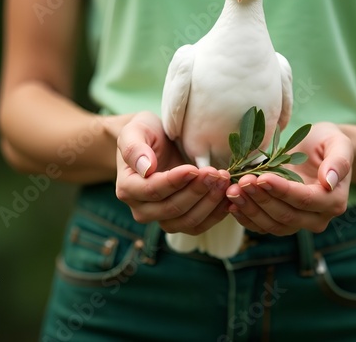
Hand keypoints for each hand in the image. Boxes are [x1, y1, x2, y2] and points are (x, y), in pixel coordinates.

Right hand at [115, 112, 229, 234]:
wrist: (157, 141)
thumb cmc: (145, 133)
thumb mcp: (135, 130)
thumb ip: (134, 148)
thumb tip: (145, 168)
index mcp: (128, 188)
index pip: (152, 191)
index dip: (175, 182)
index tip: (194, 169)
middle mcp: (142, 209)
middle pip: (172, 209)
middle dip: (197, 191)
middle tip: (217, 173)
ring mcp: (162, 217)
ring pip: (187, 221)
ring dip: (209, 203)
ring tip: (224, 181)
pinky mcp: (181, 219)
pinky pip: (199, 225)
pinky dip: (215, 214)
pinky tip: (228, 197)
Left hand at [226, 122, 355, 235]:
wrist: (319, 150)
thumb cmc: (328, 142)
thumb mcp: (338, 142)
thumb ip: (338, 161)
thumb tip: (328, 182)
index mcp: (334, 201)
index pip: (305, 199)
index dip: (282, 190)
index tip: (261, 177)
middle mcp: (318, 218)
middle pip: (286, 216)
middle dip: (261, 199)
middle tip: (241, 181)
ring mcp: (300, 223)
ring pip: (272, 225)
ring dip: (250, 209)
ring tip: (232, 191)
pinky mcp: (282, 222)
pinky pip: (263, 226)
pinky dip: (246, 217)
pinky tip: (231, 203)